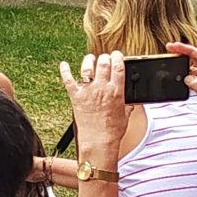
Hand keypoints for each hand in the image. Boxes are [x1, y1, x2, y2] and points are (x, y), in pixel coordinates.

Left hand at [59, 52, 129, 175]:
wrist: (98, 141)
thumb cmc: (113, 131)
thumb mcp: (126, 115)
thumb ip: (128, 105)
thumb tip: (132, 101)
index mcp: (116, 92)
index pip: (118, 67)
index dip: (118, 57)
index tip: (117, 55)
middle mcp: (102, 88)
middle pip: (103, 64)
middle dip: (104, 58)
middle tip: (105, 58)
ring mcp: (88, 91)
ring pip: (87, 68)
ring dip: (89, 61)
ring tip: (90, 58)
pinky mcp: (75, 97)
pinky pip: (68, 80)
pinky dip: (65, 71)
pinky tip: (64, 64)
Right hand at [167, 41, 196, 148]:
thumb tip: (188, 77)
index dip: (188, 50)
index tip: (176, 46)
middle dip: (184, 52)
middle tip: (170, 48)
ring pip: (195, 65)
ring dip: (184, 61)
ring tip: (172, 58)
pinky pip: (194, 75)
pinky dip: (185, 72)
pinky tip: (178, 72)